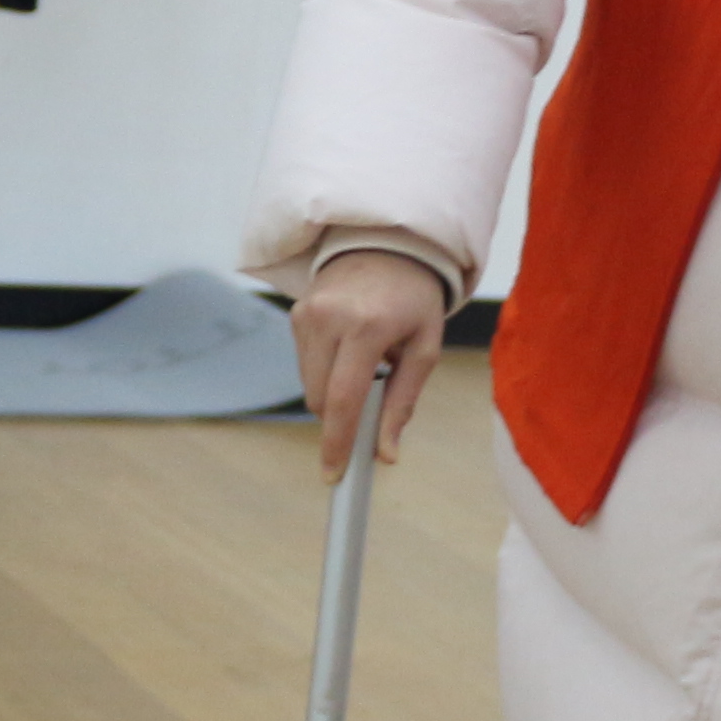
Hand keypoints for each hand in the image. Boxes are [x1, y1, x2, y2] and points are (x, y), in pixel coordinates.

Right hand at [290, 248, 447, 479]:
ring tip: (366, 364)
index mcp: (366, 327)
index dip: (337, 442)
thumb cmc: (414, 300)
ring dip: (334, 393)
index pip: (343, 398)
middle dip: (342, 418)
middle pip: (321, 399)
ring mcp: (306, 314)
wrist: (388, 245)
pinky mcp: (296, 314)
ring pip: (309, 386)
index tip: (334, 474)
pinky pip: (305, 365)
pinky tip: (349, 349)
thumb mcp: (424, 350)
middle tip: (371, 410)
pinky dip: (326, 371)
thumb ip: (403, 403)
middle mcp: (329, 319)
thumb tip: (386, 455)